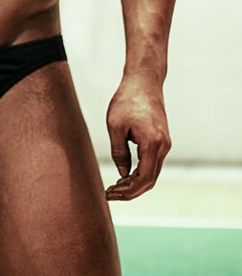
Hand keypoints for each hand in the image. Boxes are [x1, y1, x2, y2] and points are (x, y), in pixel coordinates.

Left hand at [105, 74, 170, 200]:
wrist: (143, 81)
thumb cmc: (127, 100)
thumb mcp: (115, 126)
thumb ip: (119, 153)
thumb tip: (122, 175)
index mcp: (153, 144)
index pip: (143, 179)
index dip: (127, 191)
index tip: (110, 194)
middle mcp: (163, 146)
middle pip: (150, 180)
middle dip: (130, 191)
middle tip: (110, 194)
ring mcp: (165, 144)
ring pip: (152, 173)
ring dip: (135, 183)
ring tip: (115, 187)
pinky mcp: (162, 140)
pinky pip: (152, 163)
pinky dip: (140, 172)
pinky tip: (125, 175)